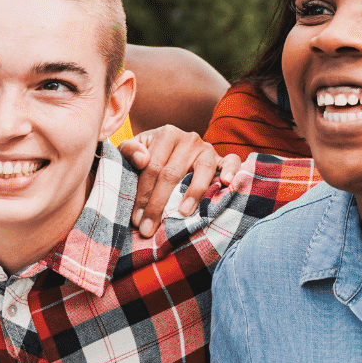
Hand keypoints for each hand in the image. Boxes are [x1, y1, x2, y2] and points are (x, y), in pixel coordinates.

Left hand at [118, 126, 240, 237]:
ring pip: (202, 170)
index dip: (143, 194)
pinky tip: (226, 182)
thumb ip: (129, 151)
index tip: (136, 219)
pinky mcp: (222, 158)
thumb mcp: (132, 150)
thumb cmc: (148, 156)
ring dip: (193, 193)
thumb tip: (142, 160)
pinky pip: (232, 161)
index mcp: (166, 134)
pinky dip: (231, 170)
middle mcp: (189, 138)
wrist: (170, 150)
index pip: (152, 167)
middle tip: (149, 228)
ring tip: (183, 213)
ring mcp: (208, 148)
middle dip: (159, 204)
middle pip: (173, 173)